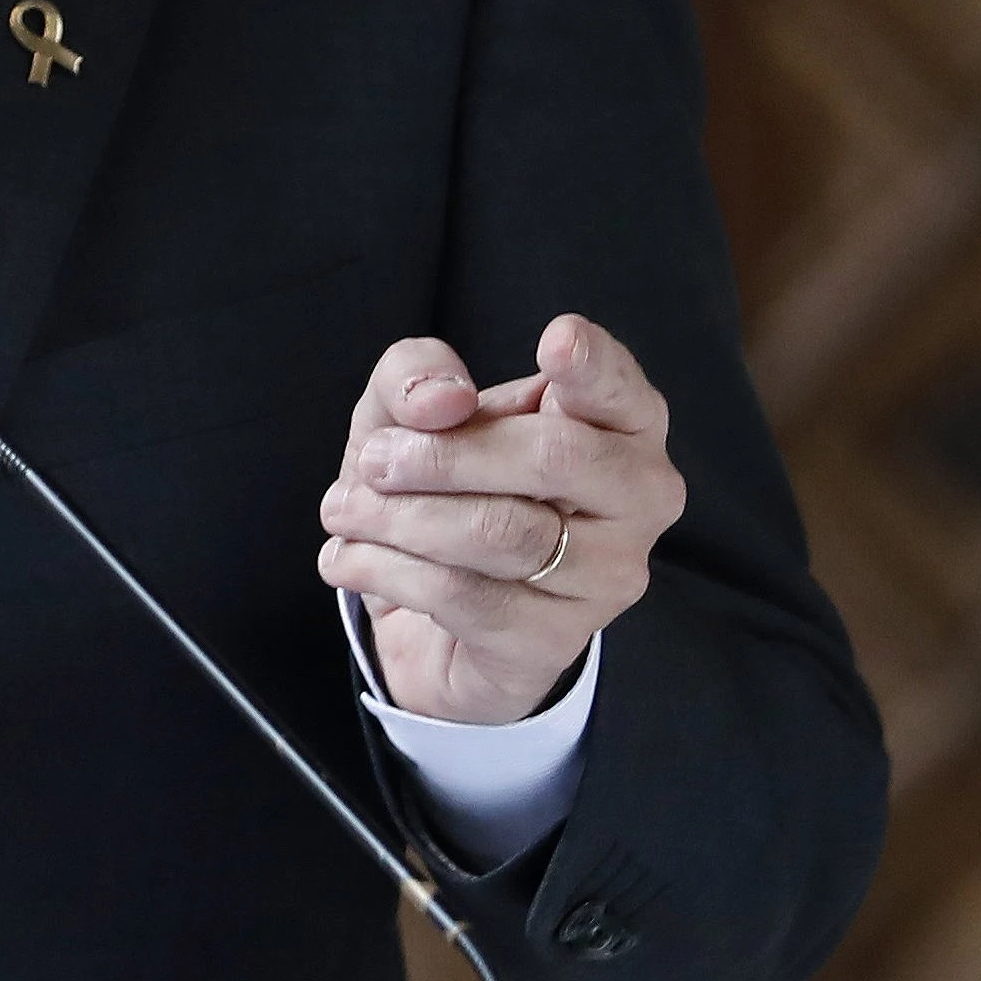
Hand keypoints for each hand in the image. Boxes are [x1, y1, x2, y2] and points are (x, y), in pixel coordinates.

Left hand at [317, 315, 684, 723]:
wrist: (430, 618)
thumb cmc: (444, 489)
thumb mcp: (410, 412)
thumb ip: (417, 376)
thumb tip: (442, 400)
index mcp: (621, 422)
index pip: (621, 389)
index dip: (594, 365)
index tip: (556, 339)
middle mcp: (638, 497)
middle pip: (553, 456)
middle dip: (443, 455)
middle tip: (371, 461)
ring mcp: (607, 575)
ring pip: (501, 531)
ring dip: (399, 517)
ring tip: (342, 511)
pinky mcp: (556, 640)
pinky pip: (466, 595)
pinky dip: (388, 570)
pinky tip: (346, 559)